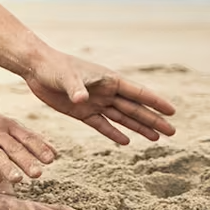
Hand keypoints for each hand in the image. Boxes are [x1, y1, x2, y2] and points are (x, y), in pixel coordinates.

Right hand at [0, 94, 58, 184]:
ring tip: (18, 179)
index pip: (27, 137)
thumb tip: (55, 153)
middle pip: (13, 147)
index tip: (51, 159)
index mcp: (8, 126)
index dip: (39, 148)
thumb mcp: (6, 124)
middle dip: (26, 160)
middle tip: (37, 174)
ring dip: (7, 166)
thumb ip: (29, 138)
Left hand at [23, 50, 176, 144]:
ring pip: (122, 118)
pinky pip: (102, 125)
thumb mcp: (66, 76)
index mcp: (108, 80)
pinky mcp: (81, 112)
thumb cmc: (54, 67)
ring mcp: (95, 102)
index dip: (155, 102)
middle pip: (134, 108)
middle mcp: (106, 92)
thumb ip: (76, 88)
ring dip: (139, 128)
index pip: (138, 93)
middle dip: (153, 120)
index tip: (172, 111)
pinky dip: (114, 133)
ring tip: (156, 139)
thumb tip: (81, 99)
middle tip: (172, 133)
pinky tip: (127, 141)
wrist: (36, 69)